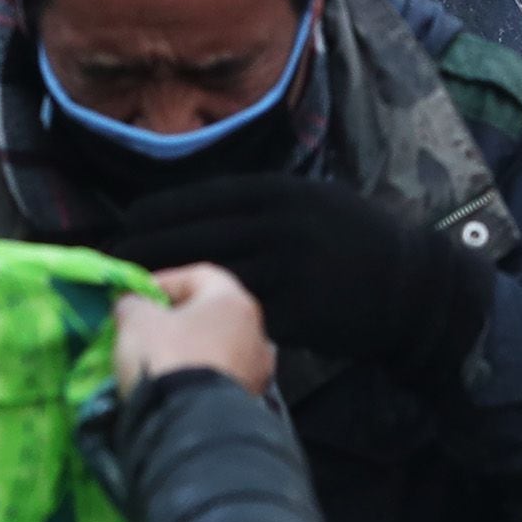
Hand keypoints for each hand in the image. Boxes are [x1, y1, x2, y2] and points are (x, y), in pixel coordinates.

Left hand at [110, 172, 496, 391]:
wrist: (409, 285)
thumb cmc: (352, 241)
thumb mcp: (310, 202)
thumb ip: (260, 206)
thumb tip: (198, 212)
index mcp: (279, 192)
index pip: (201, 198)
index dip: (158, 214)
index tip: (124, 225)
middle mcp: (280, 223)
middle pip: (196, 237)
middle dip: (148, 251)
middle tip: (112, 264)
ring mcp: (289, 268)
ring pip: (211, 278)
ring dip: (169, 290)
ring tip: (135, 300)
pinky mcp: (297, 311)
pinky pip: (240, 316)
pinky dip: (209, 323)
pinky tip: (183, 330)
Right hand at [115, 263, 276, 397]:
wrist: (192, 427)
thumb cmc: (168, 358)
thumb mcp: (137, 322)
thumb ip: (133, 304)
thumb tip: (131, 304)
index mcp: (234, 301)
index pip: (198, 276)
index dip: (164, 282)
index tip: (137, 297)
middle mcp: (256, 332)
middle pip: (212, 314)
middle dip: (179, 319)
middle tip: (147, 328)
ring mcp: (257, 372)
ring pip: (219, 349)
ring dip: (192, 350)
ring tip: (160, 362)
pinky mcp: (251, 404)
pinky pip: (220, 380)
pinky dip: (200, 378)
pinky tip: (176, 388)